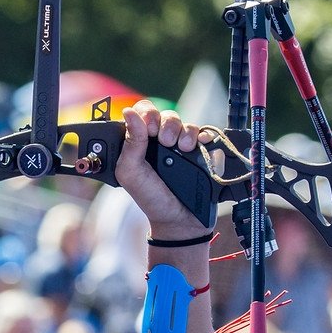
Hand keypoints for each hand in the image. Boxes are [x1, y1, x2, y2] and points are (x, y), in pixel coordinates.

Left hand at [115, 100, 211, 237]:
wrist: (179, 220)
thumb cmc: (151, 198)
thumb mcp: (131, 173)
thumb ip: (130, 142)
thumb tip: (128, 112)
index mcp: (139, 142)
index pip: (142, 113)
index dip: (146, 114)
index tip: (149, 128)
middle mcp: (160, 141)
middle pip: (164, 114)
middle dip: (165, 123)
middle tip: (164, 141)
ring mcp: (181, 145)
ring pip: (184, 122)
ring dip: (182, 131)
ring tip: (181, 149)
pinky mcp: (200, 152)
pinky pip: (203, 133)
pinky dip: (201, 135)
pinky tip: (195, 146)